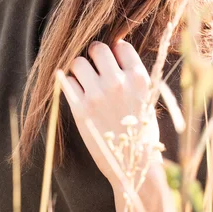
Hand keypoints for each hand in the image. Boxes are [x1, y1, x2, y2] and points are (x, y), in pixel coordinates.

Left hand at [58, 39, 160, 185]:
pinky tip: (77, 91)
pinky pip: (66, 82)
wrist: (132, 165)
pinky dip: (69, 84)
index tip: (114, 61)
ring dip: (80, 69)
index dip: (116, 52)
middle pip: (97, 49)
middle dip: (95, 55)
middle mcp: (118, 83)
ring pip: (78, 62)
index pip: (121, 46)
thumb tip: (116, 51)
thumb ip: (132, 75)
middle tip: (96, 66)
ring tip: (85, 81)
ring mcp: (97, 95)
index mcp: (138, 79)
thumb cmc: (141, 131)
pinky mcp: (80, 109)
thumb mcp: (147, 98)